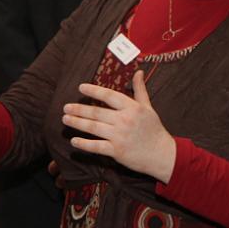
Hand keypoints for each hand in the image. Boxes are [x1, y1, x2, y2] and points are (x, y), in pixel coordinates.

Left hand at [61, 70, 176, 180]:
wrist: (163, 155)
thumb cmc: (154, 130)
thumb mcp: (148, 107)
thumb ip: (140, 90)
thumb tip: (138, 72)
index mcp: (132, 108)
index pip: (109, 95)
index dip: (93, 90)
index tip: (80, 88)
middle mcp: (124, 120)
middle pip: (96, 112)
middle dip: (79, 109)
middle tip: (65, 107)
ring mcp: (119, 136)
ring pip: (93, 127)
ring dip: (77, 122)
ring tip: (65, 118)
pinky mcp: (116, 151)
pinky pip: (96, 146)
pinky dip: (84, 144)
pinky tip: (74, 140)